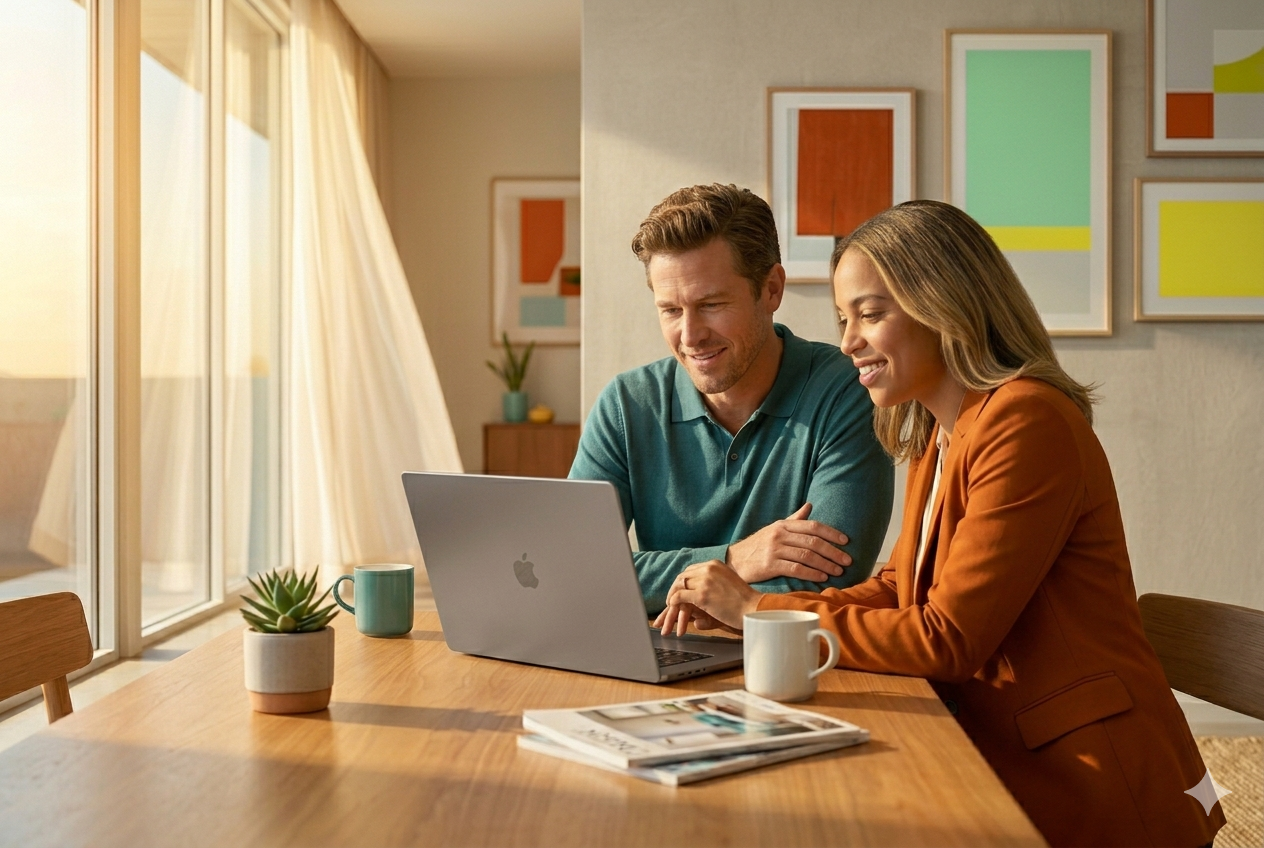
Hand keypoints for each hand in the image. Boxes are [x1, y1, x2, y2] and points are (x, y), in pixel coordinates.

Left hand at [653, 561, 761, 635]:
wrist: (753, 609)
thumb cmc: (744, 600)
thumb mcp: (727, 581)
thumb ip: (714, 580)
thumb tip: (701, 586)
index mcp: (715, 564)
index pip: (691, 570)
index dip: (683, 580)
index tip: (679, 589)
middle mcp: (709, 568)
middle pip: (683, 576)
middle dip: (675, 588)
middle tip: (670, 598)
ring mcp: (705, 581)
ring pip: (679, 585)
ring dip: (672, 595)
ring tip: (669, 605)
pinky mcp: (702, 595)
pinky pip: (679, 596)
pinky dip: (673, 602)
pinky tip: (672, 607)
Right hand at [725, 503, 851, 583]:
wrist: (734, 560)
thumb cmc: (758, 545)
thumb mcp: (775, 528)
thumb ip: (794, 519)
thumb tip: (810, 505)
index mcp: (783, 525)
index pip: (813, 526)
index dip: (831, 533)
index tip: (846, 541)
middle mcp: (780, 535)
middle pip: (813, 542)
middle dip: (833, 551)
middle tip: (848, 560)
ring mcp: (774, 550)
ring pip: (807, 556)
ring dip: (826, 564)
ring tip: (839, 570)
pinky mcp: (769, 565)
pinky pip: (796, 569)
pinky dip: (812, 573)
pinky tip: (822, 577)